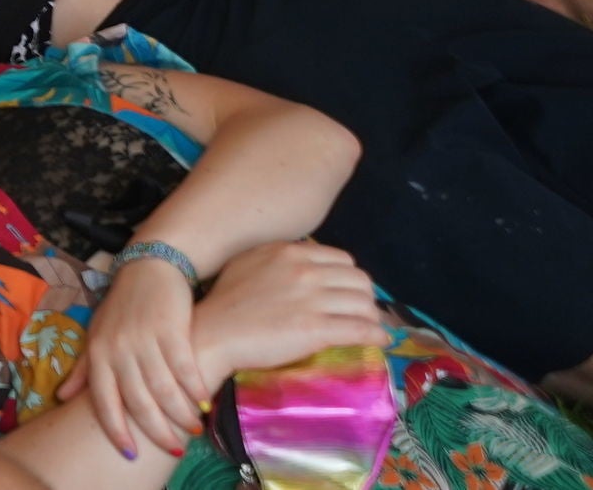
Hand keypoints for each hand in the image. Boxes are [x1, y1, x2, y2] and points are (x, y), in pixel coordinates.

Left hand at [66, 248, 214, 458]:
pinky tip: (205, 401)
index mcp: (98, 353)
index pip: (104, 402)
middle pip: (138, 402)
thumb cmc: (122, 307)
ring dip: (181, 414)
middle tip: (174, 449)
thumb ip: (84, 369)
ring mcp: (145, 338)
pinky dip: (196, 388)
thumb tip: (63, 399)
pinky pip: (185, 367)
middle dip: (157, 432)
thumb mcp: (97, 334)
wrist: (149, 266)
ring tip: (194, 428)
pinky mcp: (171, 329)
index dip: (117, 431)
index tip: (131, 455)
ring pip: (164, 389)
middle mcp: (119, 349)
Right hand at [189, 239, 382, 380]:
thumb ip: (282, 261)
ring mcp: (311, 299)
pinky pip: (361, 329)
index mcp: (290, 252)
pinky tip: (379, 340)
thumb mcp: (251, 264)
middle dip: (365, 298)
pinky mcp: (316, 329)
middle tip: (361, 312)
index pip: (343, 260)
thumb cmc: (227, 301)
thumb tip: (309, 268)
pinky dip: (376, 335)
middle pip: (360, 280)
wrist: (213, 333)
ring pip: (365, 304)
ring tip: (369, 327)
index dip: (350, 279)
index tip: (348, 293)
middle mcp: (305, 270)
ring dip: (372, 318)